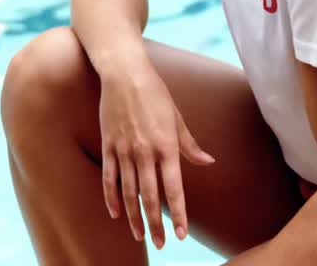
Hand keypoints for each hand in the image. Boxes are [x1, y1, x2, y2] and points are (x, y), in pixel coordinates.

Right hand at [100, 57, 213, 249]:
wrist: (124, 73)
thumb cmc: (155, 93)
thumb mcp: (177, 118)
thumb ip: (190, 145)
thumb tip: (208, 162)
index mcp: (166, 146)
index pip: (174, 189)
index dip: (179, 214)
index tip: (182, 234)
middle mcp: (145, 152)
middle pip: (150, 197)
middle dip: (156, 224)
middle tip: (162, 244)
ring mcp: (124, 150)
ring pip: (129, 192)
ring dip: (134, 216)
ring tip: (140, 236)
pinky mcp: (108, 145)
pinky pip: (109, 177)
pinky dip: (111, 197)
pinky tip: (116, 213)